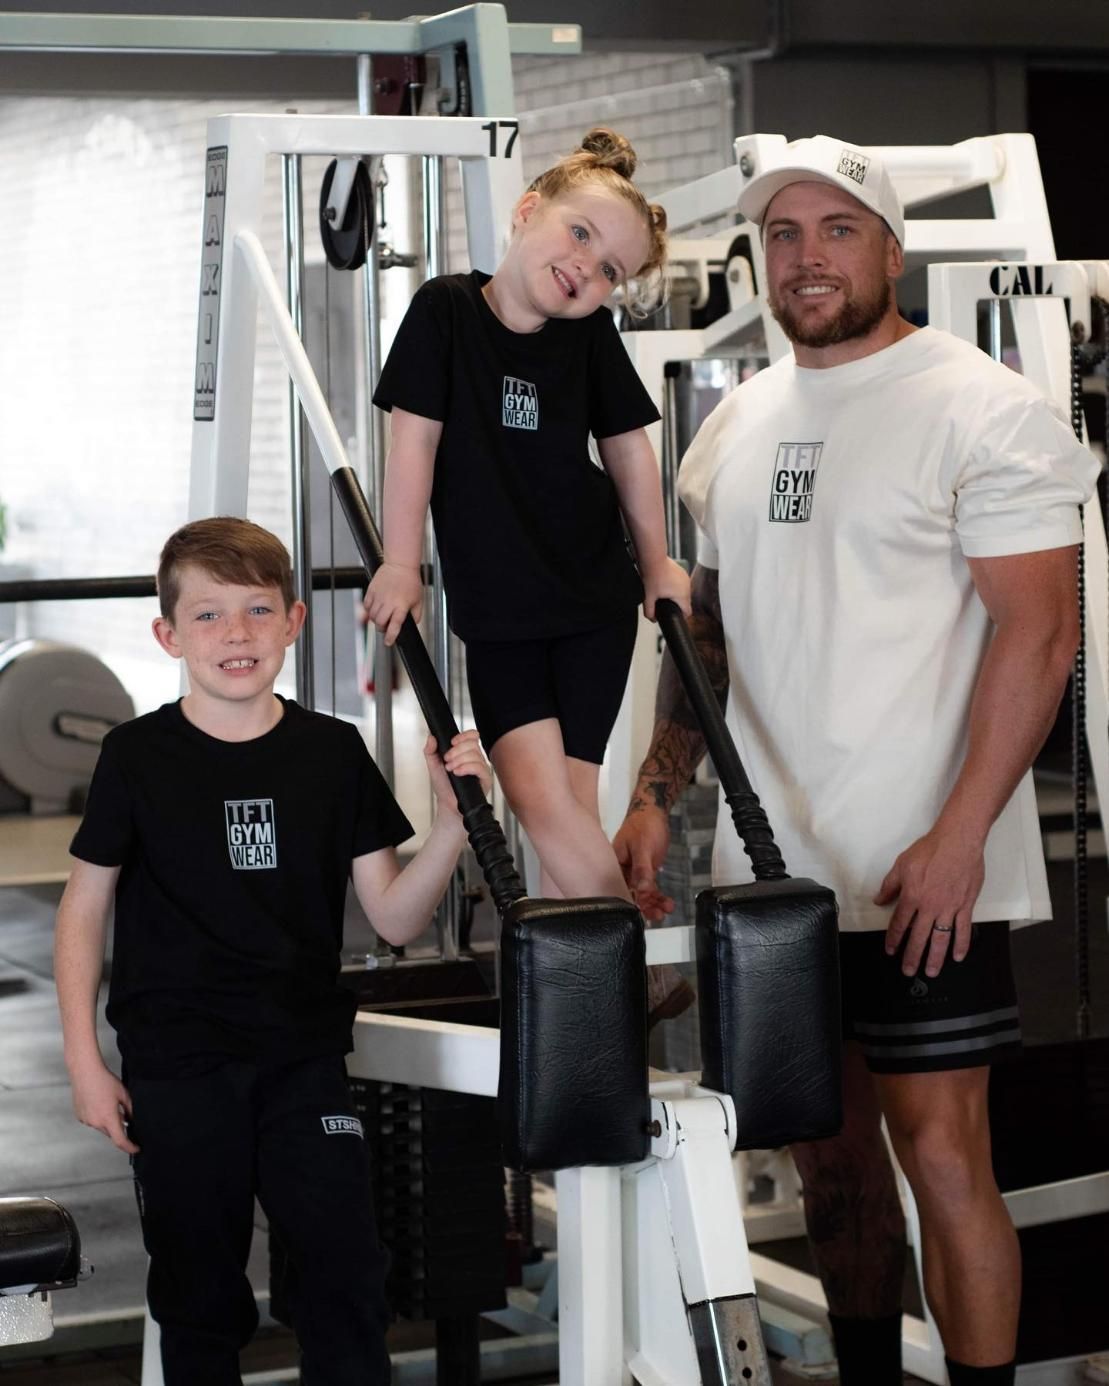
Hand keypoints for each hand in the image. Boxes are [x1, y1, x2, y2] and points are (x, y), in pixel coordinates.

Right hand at [68, 1056, 138, 1153]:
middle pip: (111, 1133)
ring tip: (109, 1104)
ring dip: (108, 1121)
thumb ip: (130, 1109)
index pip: (120, 1140)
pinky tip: (100, 1104)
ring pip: (101, 1127)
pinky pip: (93, 1121)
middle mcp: (95, 1122)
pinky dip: (98, 1117)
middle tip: (124, 1115)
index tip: (136, 1149)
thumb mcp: (123, 1094)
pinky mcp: (80, 1116)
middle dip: (119, 1129)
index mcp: (108, 1117)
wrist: (85, 1072)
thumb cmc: (104, 1080)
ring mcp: (86, 1120)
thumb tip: (134, 1119)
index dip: (130, 1147)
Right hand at [363, 562, 423, 646]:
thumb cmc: (410, 581)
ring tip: (382, 616)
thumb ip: (416, 615)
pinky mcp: (372, 590)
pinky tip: (375, 608)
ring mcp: (379, 596)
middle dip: (382, 628)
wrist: (400, 565)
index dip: (390, 637)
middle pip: (380, 623)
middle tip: (385, 627)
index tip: (388, 642)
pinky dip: (369, 610)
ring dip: (376, 620)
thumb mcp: (418, 600)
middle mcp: (389, 602)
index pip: (394, 626)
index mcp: (401, 606)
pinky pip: (366, 605)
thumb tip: (412, 625)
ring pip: (372, 615)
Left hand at [425, 731, 490, 818]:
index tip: (452, 742)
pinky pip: (479, 767)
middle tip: (447, 760)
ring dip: (459, 760)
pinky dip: (466, 768)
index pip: (472, 735)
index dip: (463, 736)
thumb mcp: (433, 766)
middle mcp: (476, 758)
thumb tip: (432, 737)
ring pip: (475, 754)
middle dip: (456, 750)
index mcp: (466, 752)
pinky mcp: (485, 778)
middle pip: (472, 743)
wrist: (448, 804)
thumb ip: (430, 751)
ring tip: (450, 769)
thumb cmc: (444, 785)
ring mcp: (481, 768)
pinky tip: (458, 773)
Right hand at [613, 802, 673, 921]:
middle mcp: (621, 870)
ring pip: (642, 893)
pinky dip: (658, 895)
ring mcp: (633, 871)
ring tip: (668, 908)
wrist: (653, 811)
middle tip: (659, 915)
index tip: (642, 913)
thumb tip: (643, 891)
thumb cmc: (644, 825)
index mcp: (614, 864)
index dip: (630, 903)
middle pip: (631, 893)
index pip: (619, 888)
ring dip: (654, 902)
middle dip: (645, 906)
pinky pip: (649, 887)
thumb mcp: (643, 847)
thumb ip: (642, 869)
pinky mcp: (644, 870)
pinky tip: (667, 902)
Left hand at [641, 557, 691, 621]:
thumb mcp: (648, 598)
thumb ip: (649, 612)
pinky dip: (676, 586)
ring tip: (665, 592)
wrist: (653, 559)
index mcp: (682, 595)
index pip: (688, 612)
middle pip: (686, 602)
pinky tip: (666, 584)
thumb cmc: (653, 575)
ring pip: (684, 592)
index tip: (674, 616)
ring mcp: (686, 578)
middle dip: (677, 605)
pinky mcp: (683, 572)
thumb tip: (652, 619)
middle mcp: (687, 587)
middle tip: (665, 603)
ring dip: (677, 595)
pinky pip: (682, 584)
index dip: (681, 616)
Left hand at [876, 823, 984, 977]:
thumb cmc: (931, 849)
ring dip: (935, 957)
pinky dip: (961, 944)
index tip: (890, 950)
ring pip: (941, 938)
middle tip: (908, 970)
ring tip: (931, 971)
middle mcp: (930, 906)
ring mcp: (949, 907)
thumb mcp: (902, 864)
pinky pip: (963, 929)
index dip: (894, 939)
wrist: (957, 841)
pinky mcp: (965, 905)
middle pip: (919, 937)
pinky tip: (957, 956)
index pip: (900, 923)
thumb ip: (890, 885)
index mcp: (912, 896)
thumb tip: (879, 899)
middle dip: (912, 956)